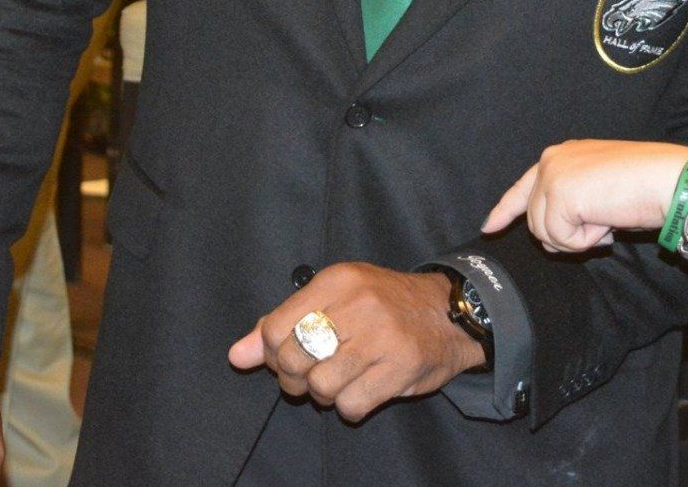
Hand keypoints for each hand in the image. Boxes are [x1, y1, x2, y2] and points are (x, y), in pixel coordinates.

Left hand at [225, 263, 483, 422]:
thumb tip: (238, 355)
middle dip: (296, 379)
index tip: (290, 358)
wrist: (449, 313)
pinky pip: (351, 405)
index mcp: (338, 280)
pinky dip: (351, 407)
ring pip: (321, 387)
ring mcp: (382, 336)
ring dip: (326, 394)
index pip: (276, 329)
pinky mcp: (401, 366)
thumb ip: (282, 324)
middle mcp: (359, 304)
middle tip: (314, 374)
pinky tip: (364, 389)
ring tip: (343, 379)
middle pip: (295, 360)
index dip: (274, 355)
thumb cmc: (383, 307)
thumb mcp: (334, 299)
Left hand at [481, 140, 687, 252]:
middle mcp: (551, 160)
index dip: (505, 210)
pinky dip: (584, 241)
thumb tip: (549, 237)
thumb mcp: (598, 191)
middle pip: (535, 221)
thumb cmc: (644, 187)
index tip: (489, 227)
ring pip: (544, 233)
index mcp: (561, 155)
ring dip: (577, 239)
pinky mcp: (558, 194)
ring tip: (606, 219)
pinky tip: (605, 223)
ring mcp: (552, 176)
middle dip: (565, 235)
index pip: (523, 187)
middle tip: (602, 224)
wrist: (665, 180)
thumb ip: (570, 204)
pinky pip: (559, 239)